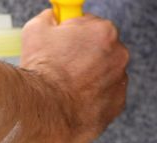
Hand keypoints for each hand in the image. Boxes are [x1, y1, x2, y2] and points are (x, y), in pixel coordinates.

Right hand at [21, 9, 129, 142]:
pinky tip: (75, 98)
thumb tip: (53, 19)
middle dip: (86, 56)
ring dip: (91, 78)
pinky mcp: (117, 107)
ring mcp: (119, 83)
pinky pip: (107, 98)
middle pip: (104, 51)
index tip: (67, 42)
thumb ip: (52, 19)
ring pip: (106, 76)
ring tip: (67, 85)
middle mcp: (119, 56)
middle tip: (64, 66)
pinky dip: (94, 99)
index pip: (93, 25)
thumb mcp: (37, 30)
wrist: (43, 110)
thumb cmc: (41, 72)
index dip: (77, 34)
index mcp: (104, 32)